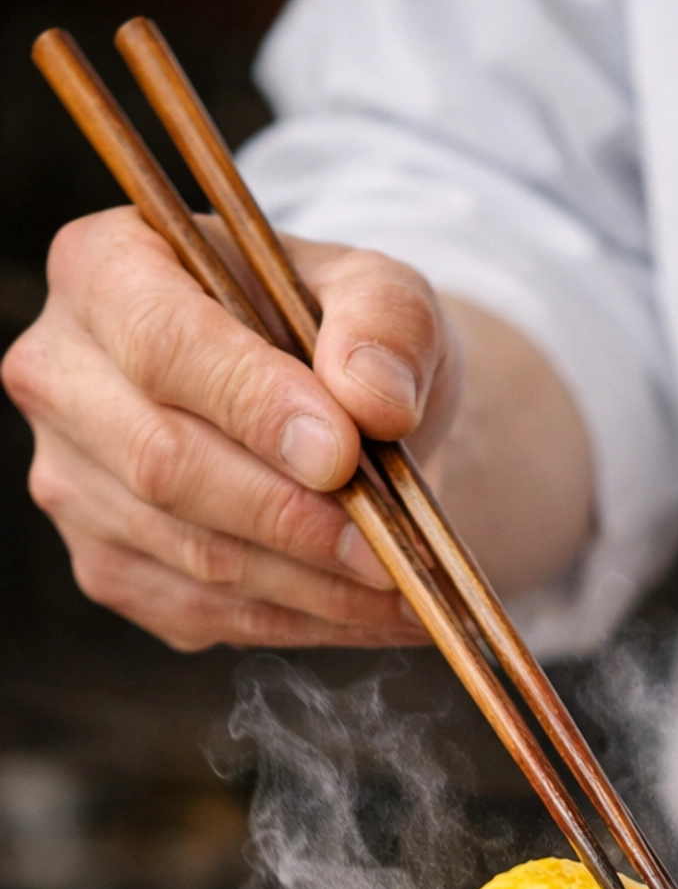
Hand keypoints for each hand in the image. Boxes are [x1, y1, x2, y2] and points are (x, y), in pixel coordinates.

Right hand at [1, 207, 460, 649]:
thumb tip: (376, 397)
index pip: (161, 343)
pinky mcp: (107, 567)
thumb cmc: (339, 335)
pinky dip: (303, 620)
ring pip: (191, 554)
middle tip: (390, 546)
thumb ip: (385, 322)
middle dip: (292, 516)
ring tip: (406, 586)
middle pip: (162, 464)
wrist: (329, 412)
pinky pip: (204, 613)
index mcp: (104, 268)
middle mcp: (61, 375)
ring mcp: (71, 481)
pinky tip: (371, 611)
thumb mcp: (381, 293)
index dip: (252, 405)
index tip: (342, 453)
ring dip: (312, 585)